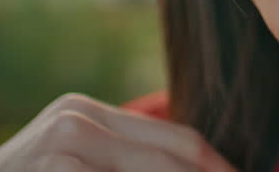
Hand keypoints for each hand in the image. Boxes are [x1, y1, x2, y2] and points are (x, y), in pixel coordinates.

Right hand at [0, 92, 237, 171]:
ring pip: (159, 171)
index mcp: (87, 113)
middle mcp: (76, 118)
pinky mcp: (55, 166)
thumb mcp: (77, 167)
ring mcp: (62, 142)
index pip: (182, 142)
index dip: (222, 170)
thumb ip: (126, 164)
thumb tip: (214, 169)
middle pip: (182, 158)